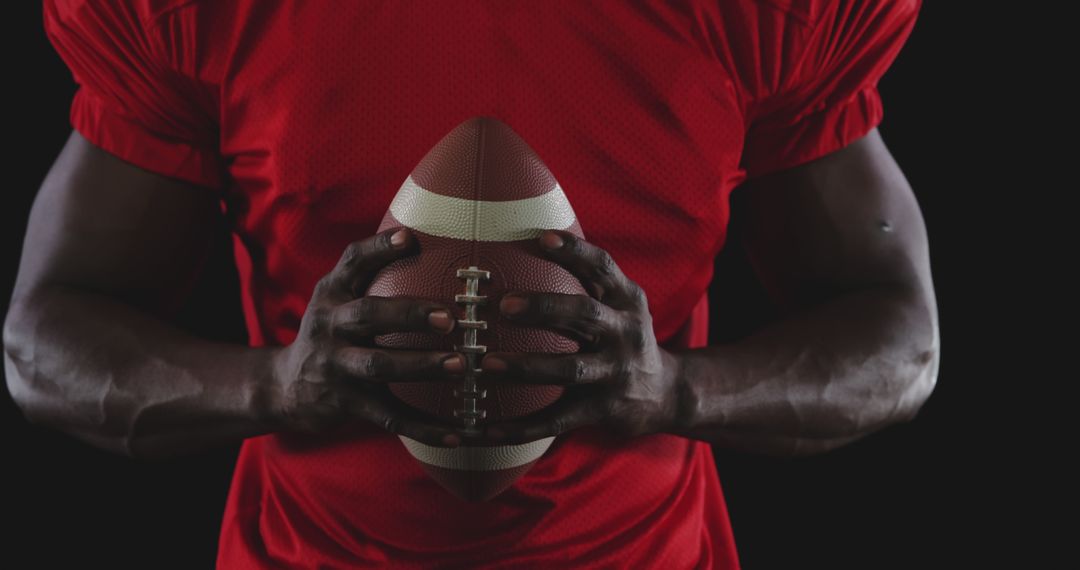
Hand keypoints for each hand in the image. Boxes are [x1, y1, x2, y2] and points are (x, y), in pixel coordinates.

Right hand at [264, 227, 469, 447]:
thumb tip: (418, 232)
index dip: (378, 249)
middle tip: (449, 317)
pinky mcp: (349, 404)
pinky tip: (458, 434)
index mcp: (333, 295)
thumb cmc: (330, 330)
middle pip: (368, 315)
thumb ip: (369, 268)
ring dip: (420, 365)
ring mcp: (338, 368)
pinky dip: (425, 427)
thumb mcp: (337, 296)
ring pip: (380, 366)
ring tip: (459, 366)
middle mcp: (331, 327)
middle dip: (408, 314)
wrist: (283, 387)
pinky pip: (391, 417)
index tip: (410, 239)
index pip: (352, 263)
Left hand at [468, 229, 684, 446]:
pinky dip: (522, 427)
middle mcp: (625, 333)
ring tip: (488, 364)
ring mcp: (615, 374)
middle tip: (504, 305)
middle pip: (584, 314)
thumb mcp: (619, 304)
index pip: (603, 267)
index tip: (542, 237)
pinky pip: (558, 420)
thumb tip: (531, 235)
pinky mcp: (603, 410)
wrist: (667, 394)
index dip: (575, 251)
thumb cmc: (624, 337)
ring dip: (527, 366)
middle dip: (544, 308)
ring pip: (569, 369)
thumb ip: (587, 279)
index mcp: (627, 300)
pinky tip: (489, 430)